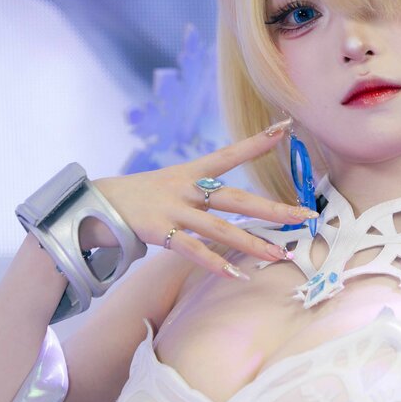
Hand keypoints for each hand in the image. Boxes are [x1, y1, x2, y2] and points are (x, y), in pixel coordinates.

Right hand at [81, 120, 316, 278]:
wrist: (94, 203)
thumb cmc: (140, 197)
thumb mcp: (172, 185)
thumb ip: (202, 194)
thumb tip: (235, 208)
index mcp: (191, 173)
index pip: (230, 154)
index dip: (257, 141)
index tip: (286, 126)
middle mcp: (186, 189)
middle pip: (237, 198)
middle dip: (273, 208)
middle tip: (306, 214)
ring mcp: (174, 211)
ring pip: (222, 229)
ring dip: (253, 243)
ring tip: (280, 255)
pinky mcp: (161, 232)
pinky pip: (194, 251)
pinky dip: (216, 264)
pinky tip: (238, 275)